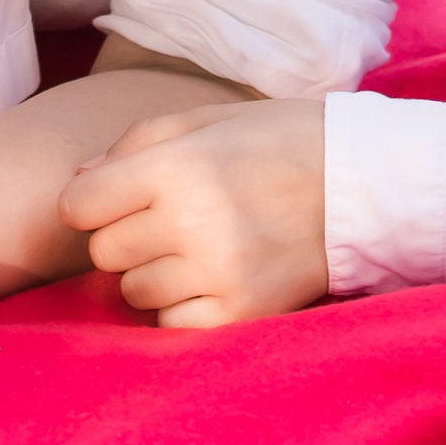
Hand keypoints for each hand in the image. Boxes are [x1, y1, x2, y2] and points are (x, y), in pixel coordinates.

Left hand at [58, 98, 330, 325]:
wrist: (366, 183)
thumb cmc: (281, 140)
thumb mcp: (208, 119)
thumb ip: (136, 143)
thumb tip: (78, 180)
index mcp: (175, 167)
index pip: (79, 204)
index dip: (90, 200)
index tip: (115, 197)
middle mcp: (190, 222)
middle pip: (105, 252)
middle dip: (125, 236)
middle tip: (166, 220)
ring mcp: (217, 273)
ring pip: (135, 292)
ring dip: (153, 273)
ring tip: (195, 247)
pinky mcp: (244, 311)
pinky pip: (174, 325)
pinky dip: (182, 307)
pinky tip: (210, 280)